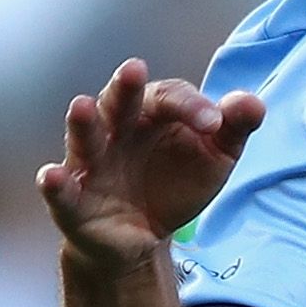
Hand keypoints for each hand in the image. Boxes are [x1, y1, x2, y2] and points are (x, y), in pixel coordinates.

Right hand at [38, 59, 261, 270]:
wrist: (144, 237)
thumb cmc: (175, 183)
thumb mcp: (213, 158)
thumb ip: (232, 129)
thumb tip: (253, 103)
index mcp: (150, 114)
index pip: (169, 98)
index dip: (191, 106)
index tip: (215, 124)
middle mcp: (115, 130)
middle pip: (118, 103)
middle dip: (125, 88)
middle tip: (134, 69)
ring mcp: (92, 163)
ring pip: (85, 137)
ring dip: (82, 122)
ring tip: (81, 106)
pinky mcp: (73, 201)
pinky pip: (61, 190)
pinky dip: (54, 184)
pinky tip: (52, 176)